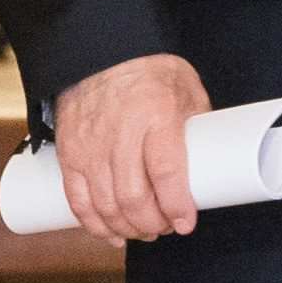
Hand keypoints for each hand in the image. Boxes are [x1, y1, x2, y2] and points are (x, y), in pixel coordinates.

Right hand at [50, 54, 210, 244]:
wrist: (100, 48)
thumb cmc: (149, 69)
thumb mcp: (185, 88)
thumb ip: (195, 127)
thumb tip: (211, 166)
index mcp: (155, 115)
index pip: (166, 172)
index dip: (176, 205)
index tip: (185, 223)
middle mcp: (120, 133)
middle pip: (134, 196)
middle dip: (152, 224)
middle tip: (165, 228)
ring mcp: (91, 145)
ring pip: (105, 204)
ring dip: (127, 228)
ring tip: (143, 231)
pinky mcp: (70, 152)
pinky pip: (77, 199)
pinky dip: (93, 224)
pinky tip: (110, 234)